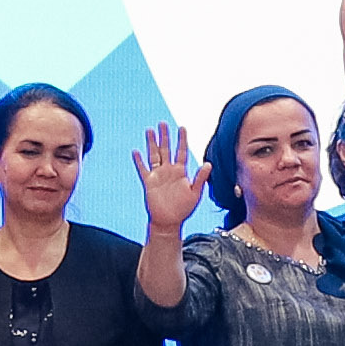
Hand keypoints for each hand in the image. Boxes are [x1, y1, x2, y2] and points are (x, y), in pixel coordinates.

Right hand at [135, 121, 202, 238]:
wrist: (169, 222)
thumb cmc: (183, 209)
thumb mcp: (195, 193)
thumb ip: (201, 178)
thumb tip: (208, 164)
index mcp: (181, 172)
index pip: (181, 151)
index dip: (182, 140)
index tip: (182, 127)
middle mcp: (169, 171)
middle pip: (166, 149)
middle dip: (165, 136)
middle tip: (163, 123)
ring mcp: (158, 176)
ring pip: (154, 155)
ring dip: (151, 143)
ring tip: (149, 130)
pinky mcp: (148, 183)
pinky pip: (143, 169)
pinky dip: (139, 161)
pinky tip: (136, 152)